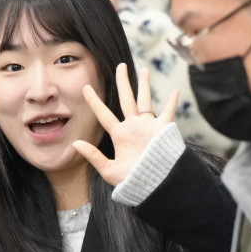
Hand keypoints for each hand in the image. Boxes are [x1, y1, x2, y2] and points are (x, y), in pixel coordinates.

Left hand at [74, 63, 179, 185]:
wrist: (154, 185)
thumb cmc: (132, 181)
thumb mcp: (109, 170)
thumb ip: (93, 156)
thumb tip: (75, 143)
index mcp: (119, 135)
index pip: (103, 114)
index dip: (94, 102)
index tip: (85, 88)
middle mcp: (133, 127)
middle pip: (126, 99)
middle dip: (123, 82)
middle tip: (120, 66)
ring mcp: (149, 127)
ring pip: (146, 100)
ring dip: (145, 85)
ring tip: (144, 69)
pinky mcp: (163, 130)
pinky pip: (168, 114)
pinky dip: (172, 103)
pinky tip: (175, 92)